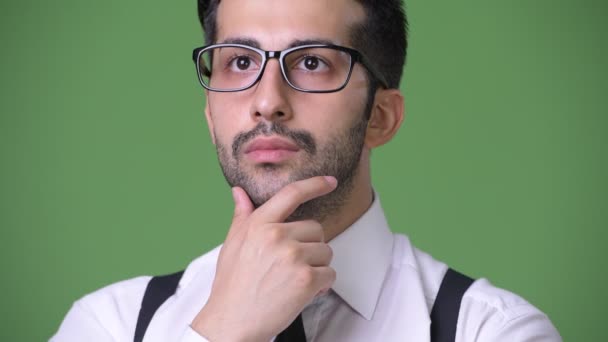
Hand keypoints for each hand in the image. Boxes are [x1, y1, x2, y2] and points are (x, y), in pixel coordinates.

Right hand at [191, 176, 337, 341]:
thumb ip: (242, 217)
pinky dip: (321, 286)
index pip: (292, 194)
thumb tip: (240, 192)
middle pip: (317, 228)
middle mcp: (277, 236)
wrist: (231, 322)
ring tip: (293, 280)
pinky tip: (301, 293)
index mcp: (259, 224)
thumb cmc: (232, 285)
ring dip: (316, 267)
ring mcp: (293, 257)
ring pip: (326, 252)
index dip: (314, 184)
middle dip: (310, 247)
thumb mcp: (232, 245)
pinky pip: (330, 274)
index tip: (330, 181)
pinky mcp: (306, 279)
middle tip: (291, 266)